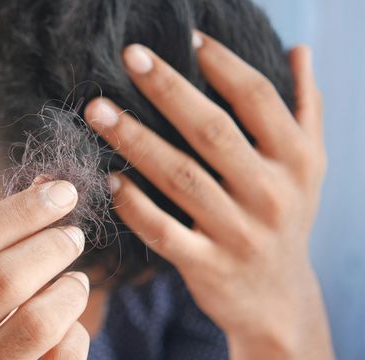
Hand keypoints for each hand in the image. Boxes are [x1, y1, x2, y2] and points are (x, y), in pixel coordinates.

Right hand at [0, 180, 90, 358]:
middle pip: (5, 277)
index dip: (24, 210)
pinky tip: (66, 325)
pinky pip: (60, 354)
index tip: (64, 192)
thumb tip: (50, 186)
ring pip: (38, 320)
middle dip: (52, 246)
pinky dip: (75, 331)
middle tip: (73, 236)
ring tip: (76, 282)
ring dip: (70, 291)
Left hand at [85, 32, 332, 358]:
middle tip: (129, 57)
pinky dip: (134, 205)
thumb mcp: (308, 166)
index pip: (258, 99)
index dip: (223, 64)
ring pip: (180, 177)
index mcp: (296, 160)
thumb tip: (299, 50)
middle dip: (167, 89)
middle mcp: (271, 194)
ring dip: (135, 140)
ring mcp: (238, 233)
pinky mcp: (207, 266)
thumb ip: (305, 108)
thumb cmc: (286, 217)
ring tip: (98, 110)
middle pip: (212, 131)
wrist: (277, 298)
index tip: (187, 37)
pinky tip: (109, 178)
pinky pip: (164, 231)